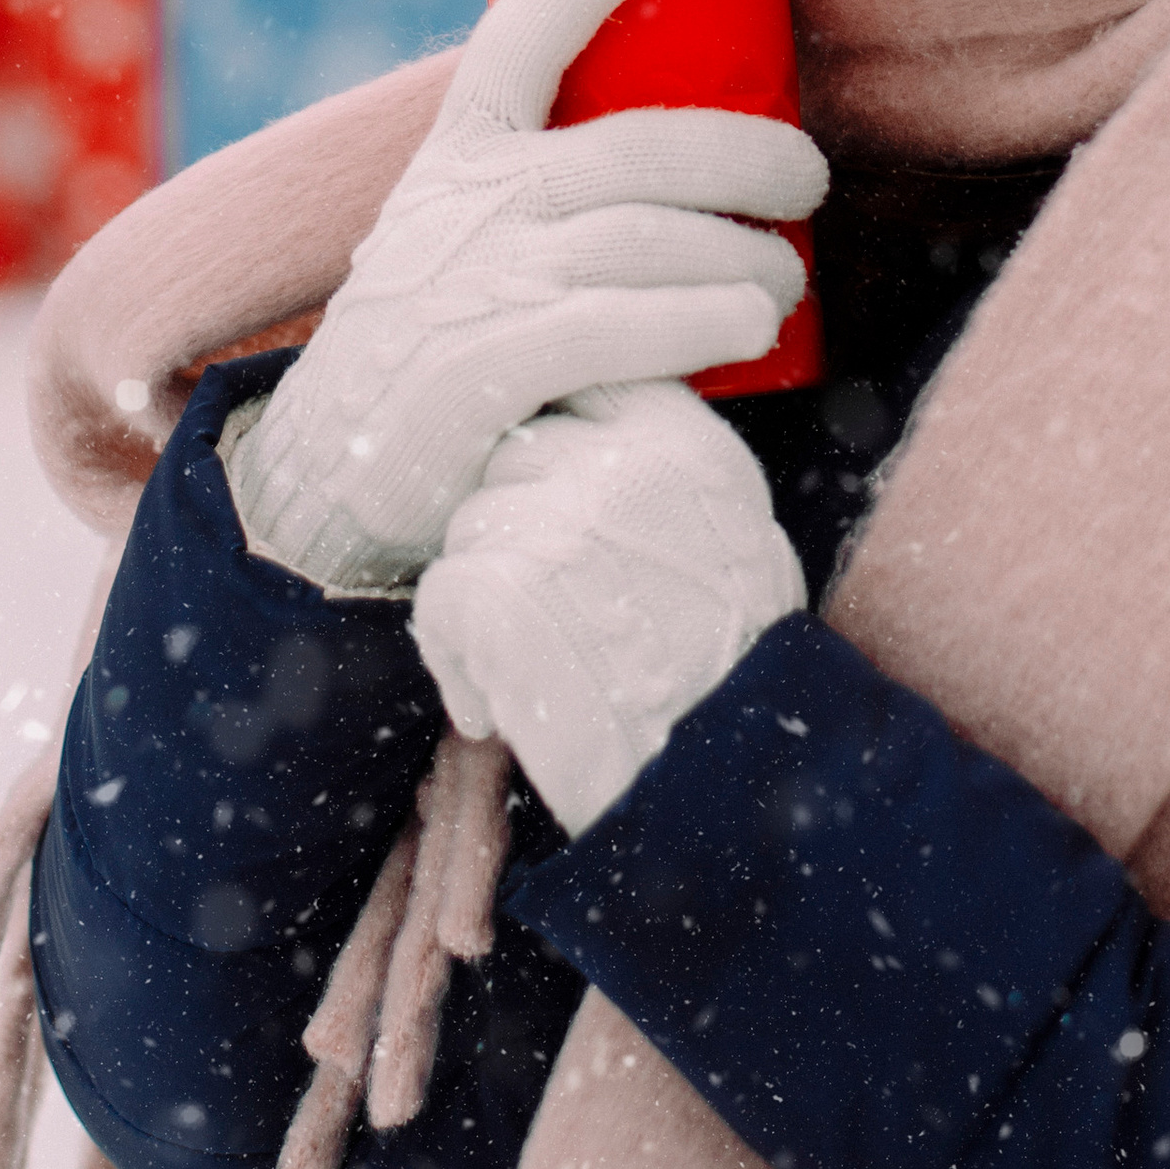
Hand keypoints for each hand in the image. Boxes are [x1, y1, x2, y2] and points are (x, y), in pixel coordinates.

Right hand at [222, 0, 824, 592]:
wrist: (325, 480)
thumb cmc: (433, 346)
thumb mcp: (457, 238)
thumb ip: (538, 193)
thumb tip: (685, 165)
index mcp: (457, 159)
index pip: (513, 44)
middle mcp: (466, 207)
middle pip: (637, 152)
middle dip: (746, 156)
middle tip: (806, 181)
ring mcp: (476, 287)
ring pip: (647, 242)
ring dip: (743, 258)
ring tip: (784, 284)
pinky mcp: (485, 373)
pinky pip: (616, 329)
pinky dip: (696, 321)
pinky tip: (749, 326)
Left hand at [411, 379, 806, 833]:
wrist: (719, 787)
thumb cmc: (726, 673)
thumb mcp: (729, 531)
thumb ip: (657, 462)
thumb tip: (569, 417)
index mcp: (684, 436)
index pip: (575, 382)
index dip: (555, 450)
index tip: (566, 512)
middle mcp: (625, 460)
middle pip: (510, 453)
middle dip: (514, 530)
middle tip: (559, 614)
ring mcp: (560, 520)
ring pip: (468, 526)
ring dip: (486, 602)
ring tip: (548, 668)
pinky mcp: (502, 591)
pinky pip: (440, 599)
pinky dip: (459, 665)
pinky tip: (510, 709)